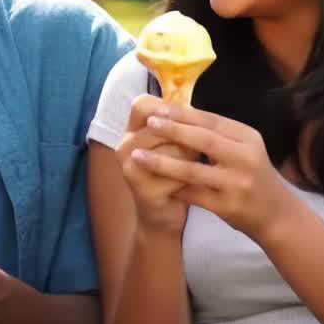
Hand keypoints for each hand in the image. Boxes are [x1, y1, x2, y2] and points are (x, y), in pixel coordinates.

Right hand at [114, 94, 190, 234]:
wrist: (161, 219)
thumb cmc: (172, 176)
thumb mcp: (171, 145)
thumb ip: (176, 126)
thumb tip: (194, 111)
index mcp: (130, 132)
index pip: (143, 104)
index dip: (168, 109)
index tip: (186, 122)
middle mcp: (124, 146)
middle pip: (165, 125)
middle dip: (188, 135)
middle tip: (198, 150)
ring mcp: (131, 168)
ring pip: (175, 147)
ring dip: (194, 156)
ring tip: (198, 167)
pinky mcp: (145, 190)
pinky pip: (179, 174)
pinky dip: (193, 178)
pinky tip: (195, 185)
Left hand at [130, 102, 294, 242]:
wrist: (276, 215)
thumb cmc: (252, 175)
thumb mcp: (243, 149)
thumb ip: (217, 133)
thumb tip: (177, 111)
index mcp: (248, 138)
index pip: (212, 120)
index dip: (183, 114)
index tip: (157, 108)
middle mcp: (246, 158)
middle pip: (204, 140)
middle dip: (173, 130)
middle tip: (148, 123)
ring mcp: (237, 184)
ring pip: (193, 170)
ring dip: (161, 163)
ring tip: (137, 156)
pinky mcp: (228, 207)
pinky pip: (193, 194)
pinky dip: (171, 186)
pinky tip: (152, 181)